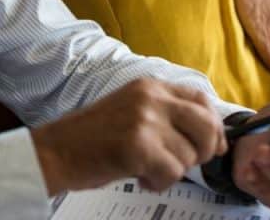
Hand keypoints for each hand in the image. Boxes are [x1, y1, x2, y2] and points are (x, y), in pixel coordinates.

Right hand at [30, 78, 226, 194]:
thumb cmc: (92, 138)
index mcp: (150, 86)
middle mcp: (151, 97)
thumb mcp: (132, 110)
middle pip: (206, 125)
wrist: (55, 151)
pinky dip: (158, 183)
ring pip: (189, 156)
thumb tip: (213, 137)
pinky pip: (172, 173)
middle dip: (203, 150)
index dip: (214, 125)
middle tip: (182, 162)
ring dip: (171, 171)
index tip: (213, 145)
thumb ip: (167, 114)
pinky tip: (139, 178)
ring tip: (145, 168)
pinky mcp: (138, 146)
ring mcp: (145, 120)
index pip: (201, 99)